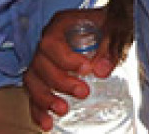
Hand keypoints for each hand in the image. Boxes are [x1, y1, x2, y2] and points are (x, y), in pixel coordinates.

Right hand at [24, 8, 113, 127]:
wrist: (110, 28)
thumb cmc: (110, 25)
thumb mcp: (116, 30)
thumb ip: (111, 48)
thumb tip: (101, 71)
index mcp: (62, 24)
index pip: (51, 42)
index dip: (65, 59)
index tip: (86, 70)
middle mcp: (48, 41)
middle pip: (40, 63)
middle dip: (60, 82)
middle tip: (83, 92)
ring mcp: (43, 60)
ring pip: (32, 80)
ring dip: (45, 98)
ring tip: (62, 110)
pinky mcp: (44, 77)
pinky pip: (34, 93)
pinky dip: (38, 110)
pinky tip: (46, 123)